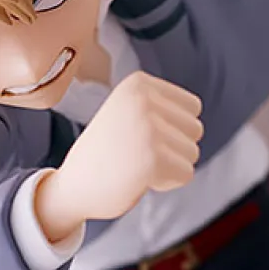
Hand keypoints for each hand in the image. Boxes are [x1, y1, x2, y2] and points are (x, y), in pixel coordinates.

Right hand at [34, 72, 202, 242]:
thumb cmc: (105, 152)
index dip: (173, 129)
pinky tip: (138, 178)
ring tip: (136, 164)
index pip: (192, 108)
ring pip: (192, 152)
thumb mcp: (128, 111)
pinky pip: (186, 173)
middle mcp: (144, 100)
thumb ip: (159, 104)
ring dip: (169, 166)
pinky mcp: (153, 159)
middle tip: (136, 153)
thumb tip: (195, 108)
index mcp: (138, 83)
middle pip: (195, 129)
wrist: (72, 186)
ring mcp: (148, 128)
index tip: (139, 136)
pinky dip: (167, 182)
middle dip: (173, 148)